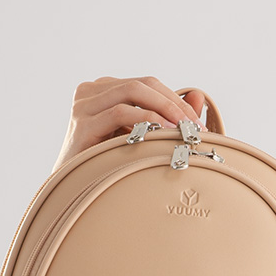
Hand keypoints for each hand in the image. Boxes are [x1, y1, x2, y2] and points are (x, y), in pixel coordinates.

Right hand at [52, 76, 208, 174]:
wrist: (75, 191)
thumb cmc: (108, 165)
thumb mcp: (141, 135)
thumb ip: (168, 114)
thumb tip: (200, 95)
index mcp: (104, 90)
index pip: (147, 84)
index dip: (175, 100)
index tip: (197, 123)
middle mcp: (90, 91)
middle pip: (142, 84)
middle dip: (174, 103)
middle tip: (195, 126)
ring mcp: (83, 105)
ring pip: (133, 92)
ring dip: (164, 108)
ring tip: (183, 129)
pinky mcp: (82, 123)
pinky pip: (120, 112)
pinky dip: (146, 119)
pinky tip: (164, 131)